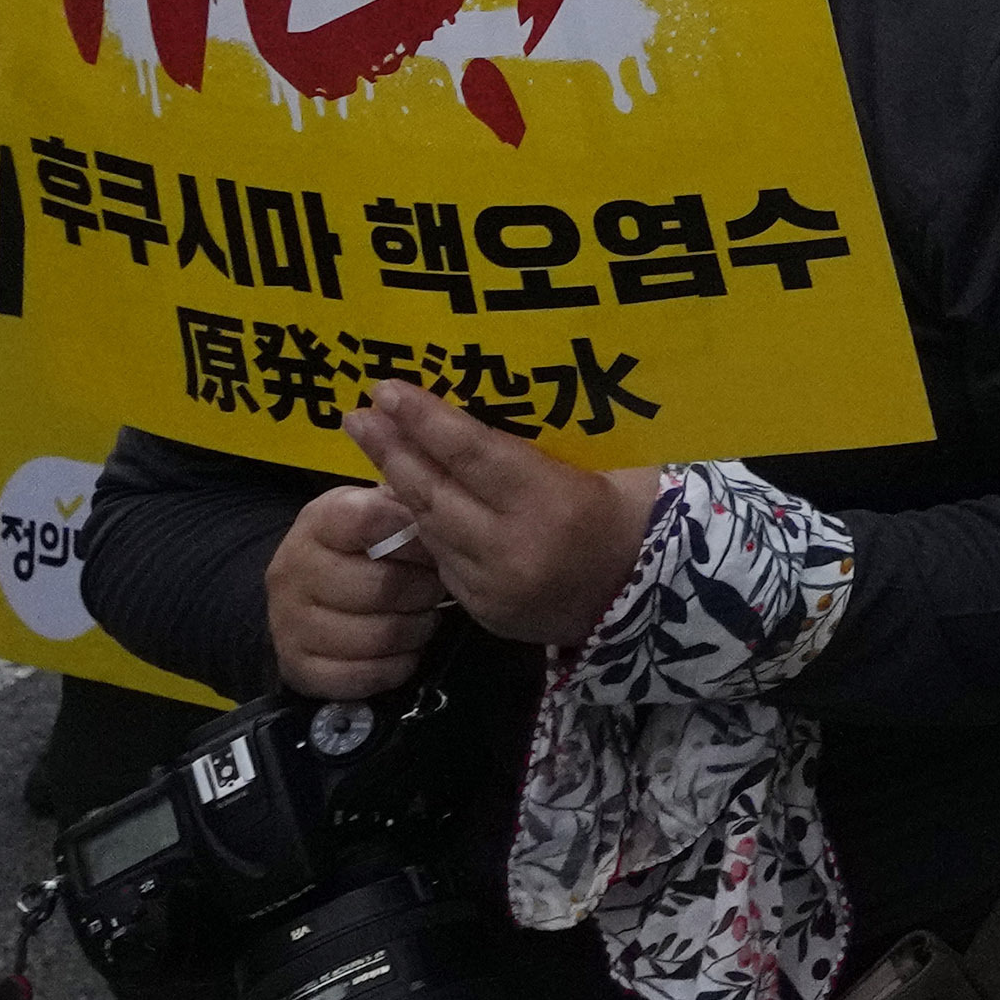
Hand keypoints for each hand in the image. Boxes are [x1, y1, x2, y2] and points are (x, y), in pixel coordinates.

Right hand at [263, 481, 449, 698]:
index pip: (368, 520)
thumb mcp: (381, 511)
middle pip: (380, 587)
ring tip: (424, 618)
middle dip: (422, 591)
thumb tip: (446, 514)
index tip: (431, 548)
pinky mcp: (296, 667)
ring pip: (374, 637)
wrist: (306, 594)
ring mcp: (288, 622)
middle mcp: (293, 569)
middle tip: (434, 590)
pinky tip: (403, 652)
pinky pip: (359, 677)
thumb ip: (410, 507)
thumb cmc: (363, 547)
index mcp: (319, 520)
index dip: (413, 538)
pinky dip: (394, 668)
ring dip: (414, 632)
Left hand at [353, 385, 661, 653]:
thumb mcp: (599, 465)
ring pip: (430, 527)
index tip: (386, 390)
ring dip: (395, 484)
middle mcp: (515, 547)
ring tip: (369, 444)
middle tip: (356, 415)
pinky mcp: (483, 610)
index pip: (473, 454)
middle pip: (437, 491)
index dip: (426, 420)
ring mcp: (493, 585)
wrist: (643, 593)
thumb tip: (479, 402)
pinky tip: (401, 495)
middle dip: (391, 449)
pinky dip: (420, 524)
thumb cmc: (627, 512)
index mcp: (552, 502)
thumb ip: (538, 443)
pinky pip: (440, 559)